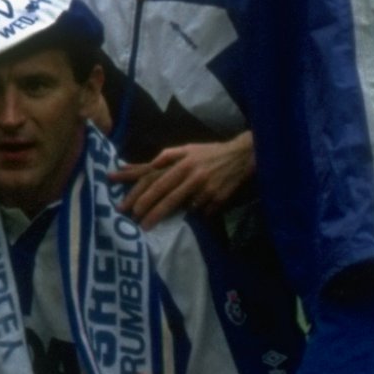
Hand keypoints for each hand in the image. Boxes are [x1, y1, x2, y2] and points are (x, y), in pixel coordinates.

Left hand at [113, 134, 252, 224]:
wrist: (242, 156)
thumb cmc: (209, 153)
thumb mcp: (188, 148)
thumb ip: (167, 155)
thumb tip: (150, 163)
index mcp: (183, 165)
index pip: (159, 182)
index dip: (144, 196)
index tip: (131, 208)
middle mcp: (194, 178)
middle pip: (169, 198)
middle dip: (152, 212)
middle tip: (139, 224)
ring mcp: (207, 190)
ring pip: (185, 207)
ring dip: (169, 215)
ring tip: (152, 224)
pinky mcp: (219, 199)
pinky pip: (203, 211)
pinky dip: (195, 212)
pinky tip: (190, 213)